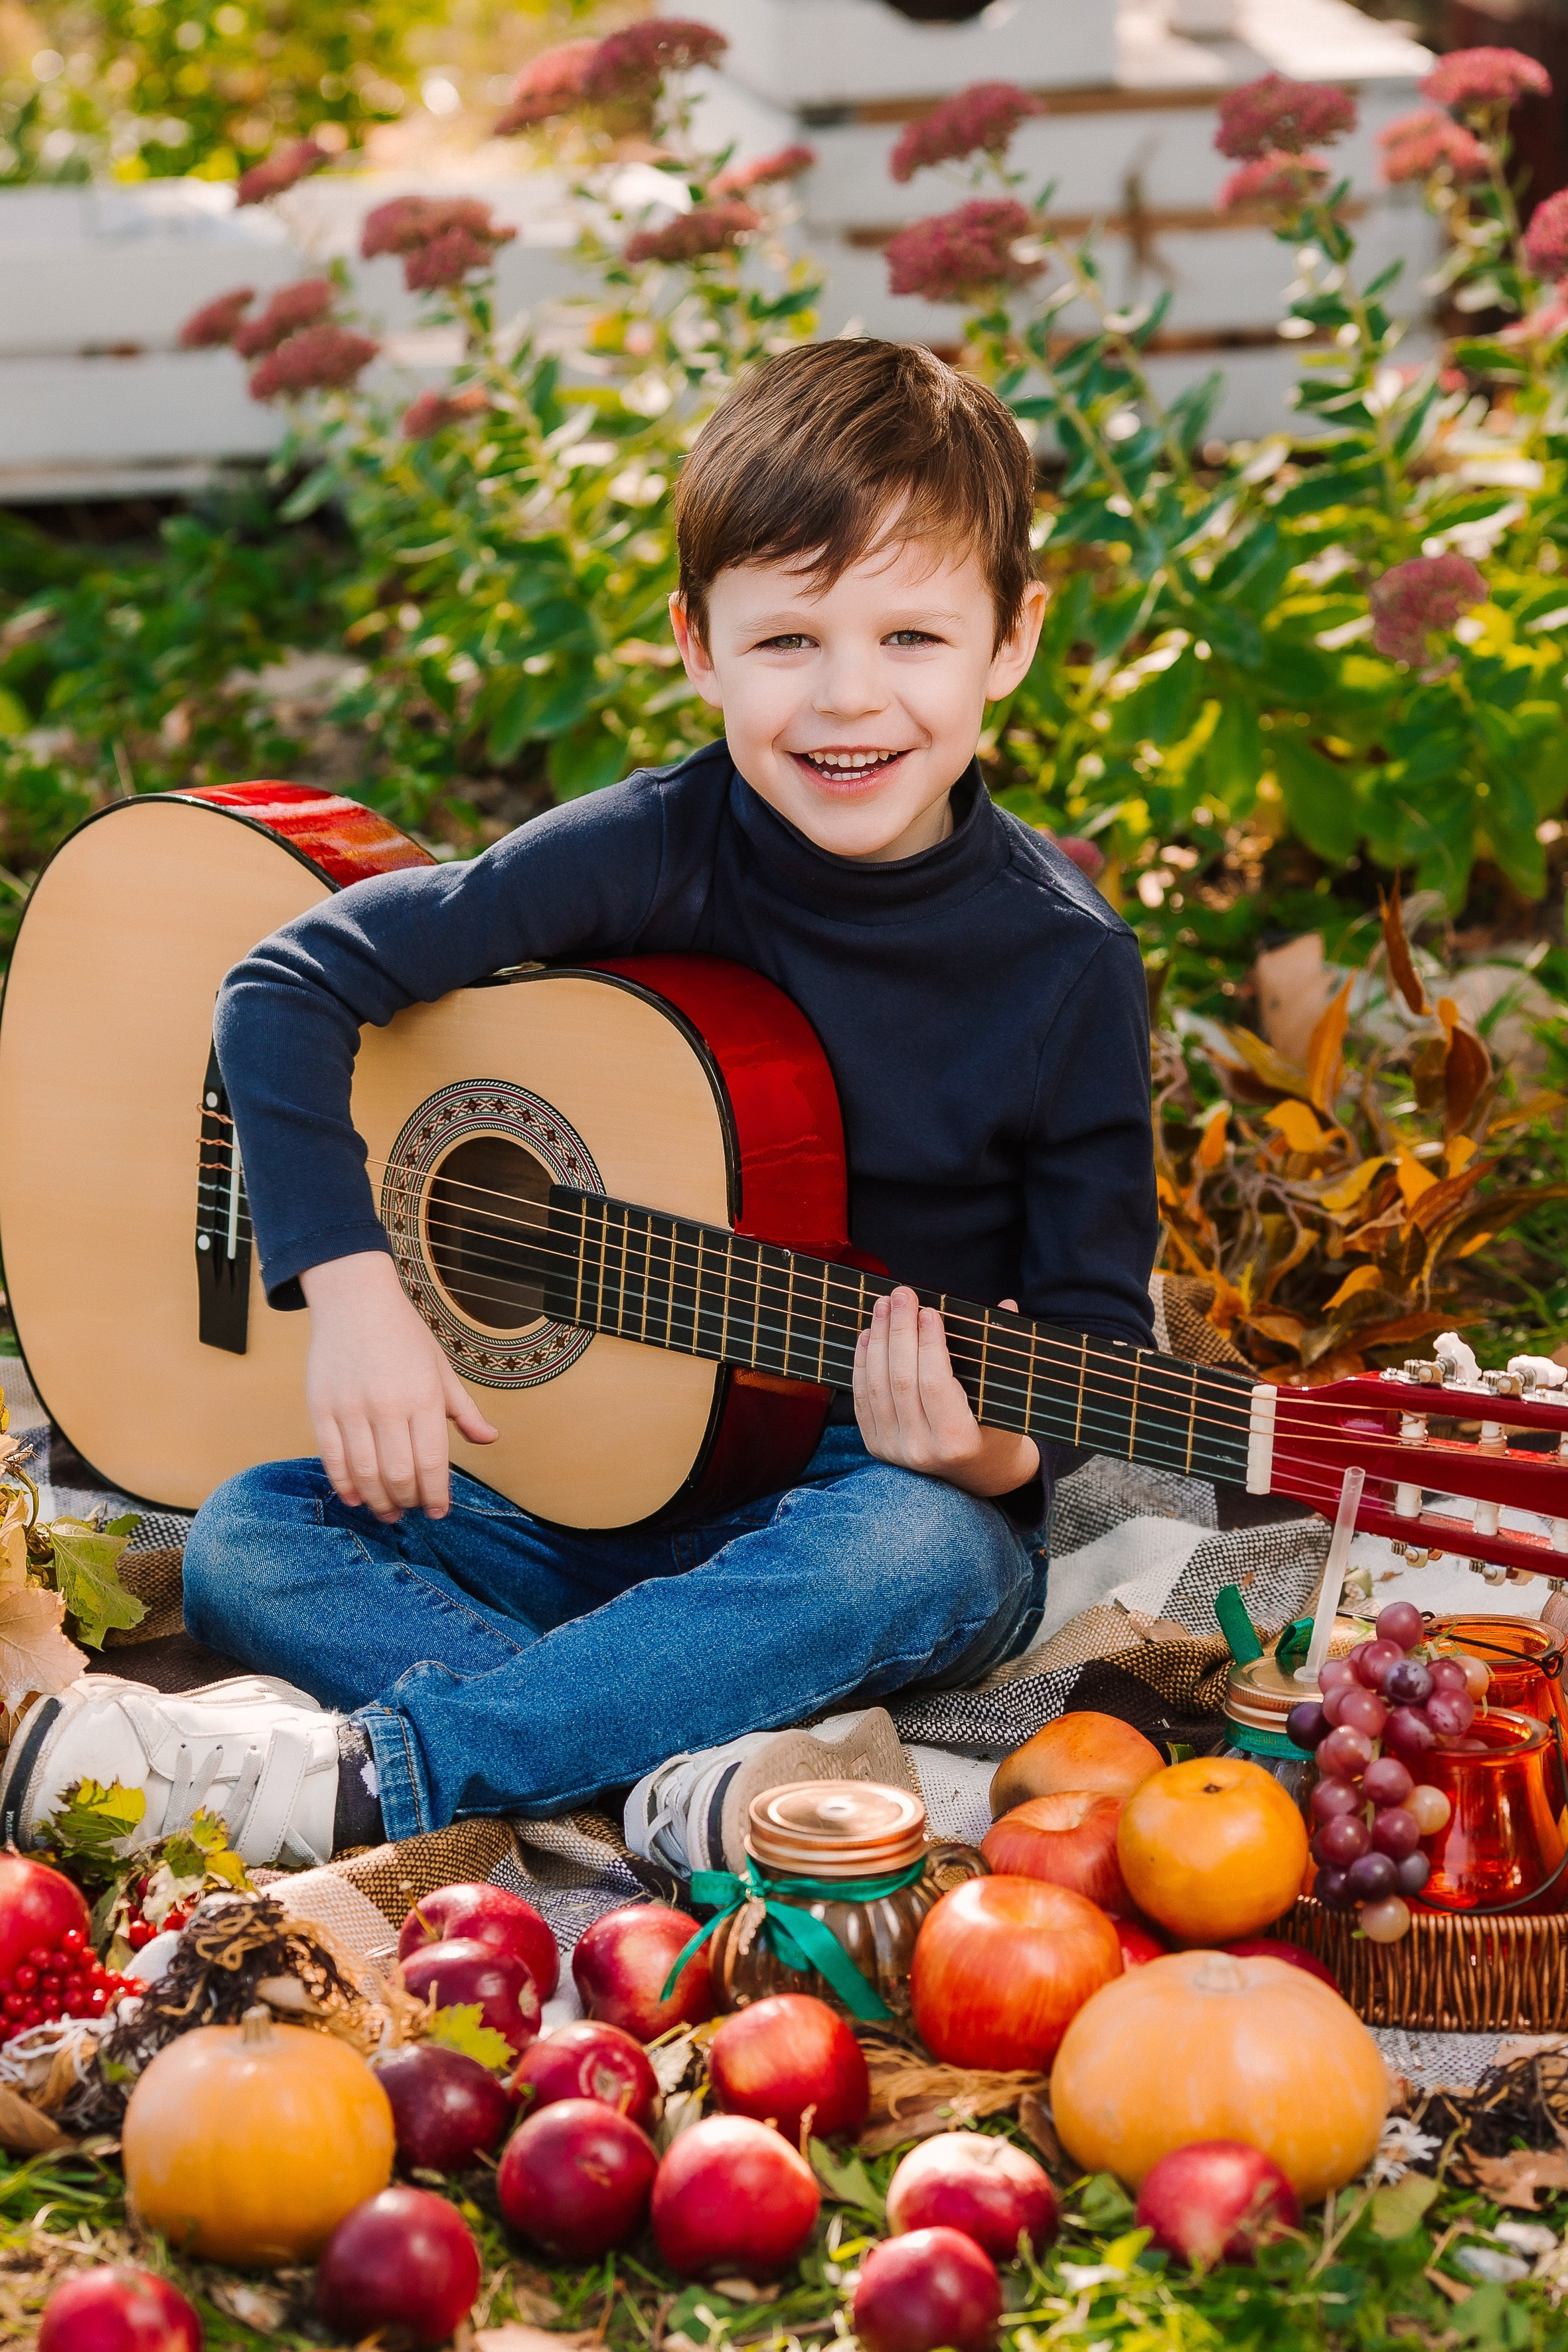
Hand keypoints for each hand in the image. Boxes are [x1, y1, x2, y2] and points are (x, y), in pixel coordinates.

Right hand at [300, 1251, 497, 1521]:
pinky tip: (356, 1496)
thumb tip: (490, 1439)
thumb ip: (464, 1409)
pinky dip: (345, 1484)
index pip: (432, 1462)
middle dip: (408, 1502)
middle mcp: (388, 1405)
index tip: (439, 1512)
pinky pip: (332, 1458)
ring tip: (387, 1512)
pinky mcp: (321, 1407)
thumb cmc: (403, 1335)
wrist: (354, 1300)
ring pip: (365, 1472)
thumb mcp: (441, 1369)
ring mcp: (352, 1407)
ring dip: (378, 1501)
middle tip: (412, 1511)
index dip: (436, 1495)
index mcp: (424, 1396)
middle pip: (399, 1474)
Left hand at [853, 1286, 1039, 1498]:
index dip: (929, 1345)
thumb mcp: (1005, 1401)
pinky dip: (862, 1363)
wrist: (976, 1477)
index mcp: (958, 1441)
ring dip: (878, 1340)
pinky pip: (862, 1399)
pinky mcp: (876, 1445)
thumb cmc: (996, 1432)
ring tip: (883, 1306)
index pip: (936, 1384)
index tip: (929, 1310)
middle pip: (902, 1379)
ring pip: (878, 1386)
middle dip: (900, 1330)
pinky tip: (868, 1335)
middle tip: (901, 1294)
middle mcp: (921, 1450)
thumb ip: (1002, 1353)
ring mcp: (894, 1450)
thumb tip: (1006, 1305)